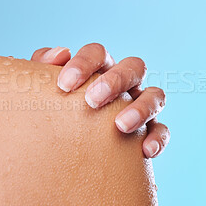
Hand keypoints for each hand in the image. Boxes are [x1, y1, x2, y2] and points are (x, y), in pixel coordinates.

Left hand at [31, 43, 169, 157]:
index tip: (64, 85)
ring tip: (120, 126)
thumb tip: (59, 54)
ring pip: (155, 95)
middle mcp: (124, 83)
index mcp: (99, 69)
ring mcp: (140, 104)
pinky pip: (162, 130)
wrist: (66, 150)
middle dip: (115, 81)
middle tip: (92, 100)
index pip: (98, 54)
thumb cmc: (56, 114)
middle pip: (133, 67)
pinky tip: (144, 151)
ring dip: (141, 108)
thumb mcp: (45, 92)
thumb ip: (42, 69)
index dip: (84, 63)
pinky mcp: (150, 130)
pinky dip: (158, 137)